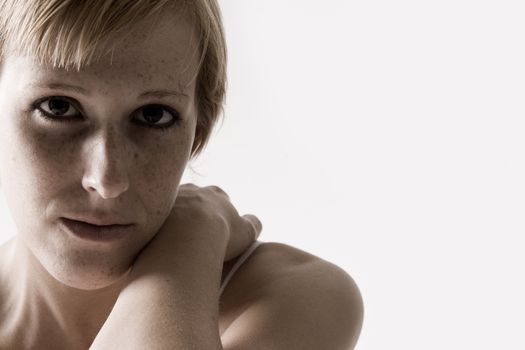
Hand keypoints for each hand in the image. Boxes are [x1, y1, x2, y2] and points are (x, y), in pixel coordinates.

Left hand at [129, 183, 261, 275]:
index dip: (220, 215)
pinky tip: (159, 247)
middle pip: (193, 201)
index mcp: (214, 194)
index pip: (219, 198)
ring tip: (174, 243)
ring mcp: (169, 200)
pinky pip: (154, 222)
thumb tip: (253, 221)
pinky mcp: (149, 213)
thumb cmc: (220, 235)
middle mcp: (191, 191)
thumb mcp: (246, 231)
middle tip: (194, 236)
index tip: (217, 231)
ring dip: (174, 222)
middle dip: (194, 215)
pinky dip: (157, 232)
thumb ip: (253, 224)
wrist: (185, 237)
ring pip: (172, 209)